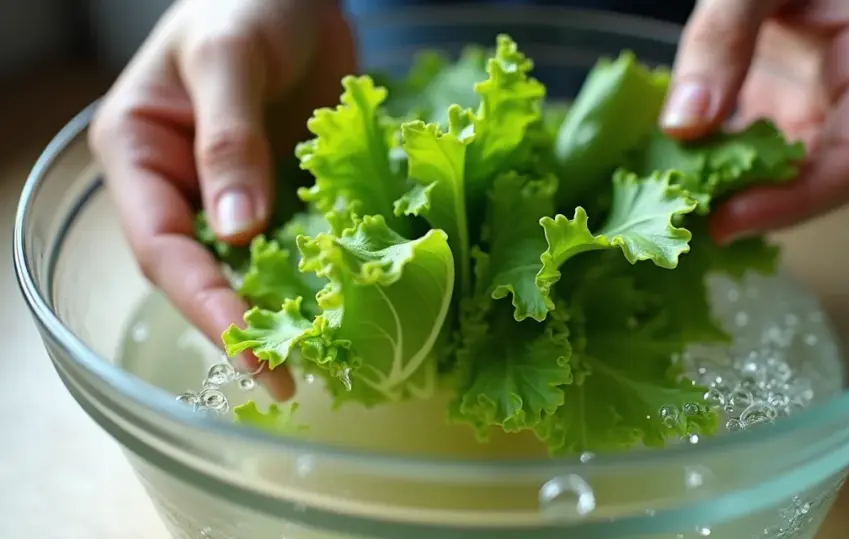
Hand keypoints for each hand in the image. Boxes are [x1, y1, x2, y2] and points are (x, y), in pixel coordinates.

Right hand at [89, 0, 356, 399]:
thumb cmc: (244, 3)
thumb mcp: (229, 61)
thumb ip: (229, 142)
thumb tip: (235, 231)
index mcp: (139, 155)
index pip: (163, 248)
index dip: (204, 306)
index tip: (250, 354)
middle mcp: (179, 186)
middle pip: (200, 274)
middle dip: (240, 328)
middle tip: (289, 379)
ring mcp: (231, 194)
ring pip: (247, 268)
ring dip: (279, 311)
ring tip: (321, 360)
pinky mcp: (281, 192)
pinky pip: (293, 242)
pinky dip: (315, 275)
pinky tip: (348, 306)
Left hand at [660, 0, 848, 242]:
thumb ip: (723, 39)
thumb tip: (684, 126)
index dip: (801, 202)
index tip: (729, 219)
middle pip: (826, 178)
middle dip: (761, 208)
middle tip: (688, 225)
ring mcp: (822, 101)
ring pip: (790, 174)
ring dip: (735, 195)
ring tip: (676, 209)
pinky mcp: (785, 104)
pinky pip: (759, 152)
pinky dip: (719, 168)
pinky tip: (676, 176)